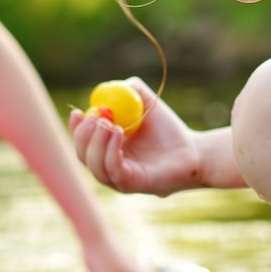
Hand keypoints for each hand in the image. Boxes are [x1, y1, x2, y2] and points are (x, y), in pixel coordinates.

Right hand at [68, 77, 204, 196]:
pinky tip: (119, 133)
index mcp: (107, 150)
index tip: (78, 112)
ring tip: (111, 124)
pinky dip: (110, 151)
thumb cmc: (169, 131)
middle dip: (83, 136)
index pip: (82, 143)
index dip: (76, 129)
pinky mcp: (131, 185)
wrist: (194, 151)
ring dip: (97, 143)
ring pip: (95, 165)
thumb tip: (114, 86)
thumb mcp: (148, 104)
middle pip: (83, 156)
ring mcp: (119, 179)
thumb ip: (132, 92)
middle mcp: (109, 167)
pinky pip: (113, 170)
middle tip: (95, 117)